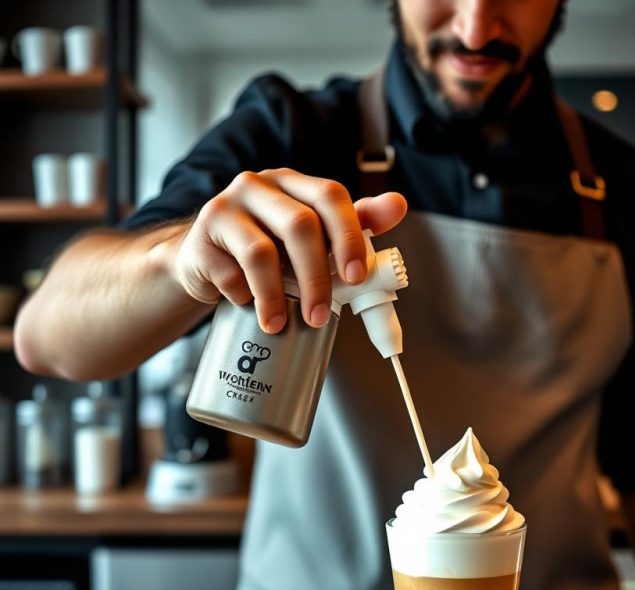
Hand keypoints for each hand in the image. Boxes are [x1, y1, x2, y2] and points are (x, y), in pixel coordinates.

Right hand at [163, 168, 407, 332]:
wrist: (204, 260)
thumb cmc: (267, 248)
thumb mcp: (310, 238)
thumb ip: (351, 225)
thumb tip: (398, 205)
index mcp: (294, 185)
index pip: (330, 196)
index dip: (348, 235)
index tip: (357, 276)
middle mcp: (259, 186)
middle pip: (300, 225)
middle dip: (317, 277)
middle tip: (320, 315)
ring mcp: (226, 208)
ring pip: (261, 252)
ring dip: (276, 296)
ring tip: (280, 323)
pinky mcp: (200, 238)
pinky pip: (228, 272)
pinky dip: (242, 296)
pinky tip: (246, 304)